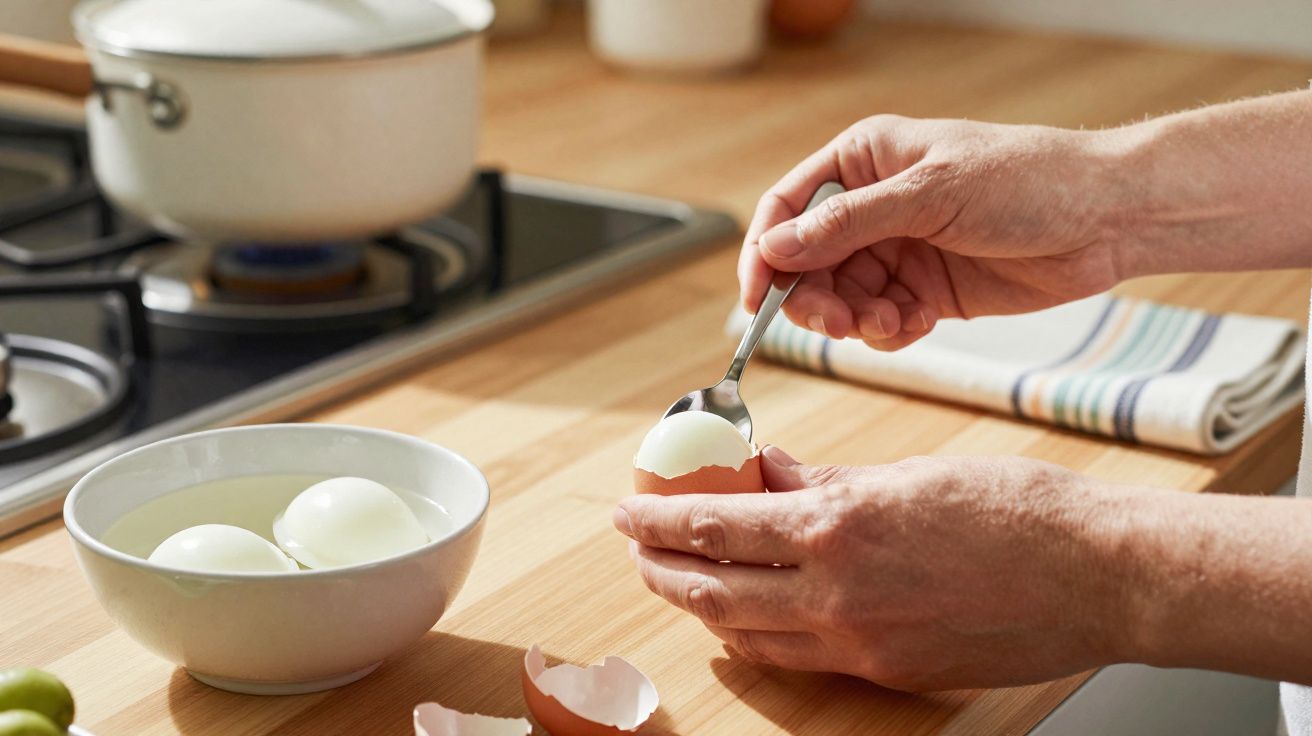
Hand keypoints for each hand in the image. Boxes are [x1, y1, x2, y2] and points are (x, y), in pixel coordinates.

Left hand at [612, 448, 1148, 689]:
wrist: (1096, 577)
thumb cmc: (1015, 510)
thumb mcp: (907, 473)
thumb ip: (826, 478)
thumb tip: (770, 470)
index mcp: (837, 525)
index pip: (715, 526)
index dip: (656, 522)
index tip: (625, 513)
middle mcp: (835, 593)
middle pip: (712, 589)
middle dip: (661, 570)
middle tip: (638, 552)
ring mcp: (858, 643)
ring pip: (746, 633)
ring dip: (701, 606)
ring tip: (681, 581)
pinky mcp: (886, 672)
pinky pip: (798, 656)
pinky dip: (758, 633)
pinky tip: (751, 613)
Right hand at [739, 116, 1131, 349]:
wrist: (1106, 219)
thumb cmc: (1026, 181)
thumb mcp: (929, 195)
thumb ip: (847, 225)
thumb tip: (775, 248)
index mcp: (864, 161)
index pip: (788, 208)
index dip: (765, 253)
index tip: (756, 298)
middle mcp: (872, 206)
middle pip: (807, 263)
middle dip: (814, 298)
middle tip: (837, 323)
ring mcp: (897, 251)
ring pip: (841, 299)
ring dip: (855, 320)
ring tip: (891, 322)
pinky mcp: (923, 292)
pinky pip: (879, 322)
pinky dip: (888, 332)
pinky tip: (915, 324)